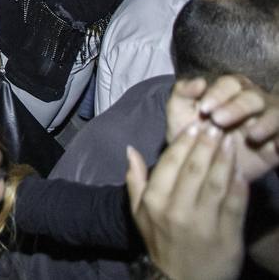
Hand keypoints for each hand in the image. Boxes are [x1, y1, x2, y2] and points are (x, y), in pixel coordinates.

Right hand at [127, 125, 246, 279]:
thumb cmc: (161, 242)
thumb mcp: (139, 213)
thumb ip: (135, 180)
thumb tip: (129, 150)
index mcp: (154, 202)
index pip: (170, 163)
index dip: (184, 142)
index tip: (195, 126)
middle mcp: (177, 210)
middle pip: (195, 168)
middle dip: (207, 144)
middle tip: (216, 126)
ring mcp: (203, 223)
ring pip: (216, 182)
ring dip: (225, 158)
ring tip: (230, 140)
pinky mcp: (227, 235)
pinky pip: (235, 203)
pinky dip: (239, 184)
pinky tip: (240, 168)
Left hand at [166, 75, 278, 183]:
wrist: (200, 167)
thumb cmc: (190, 133)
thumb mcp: (179, 112)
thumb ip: (182, 93)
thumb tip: (199, 82)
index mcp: (229, 92)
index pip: (230, 84)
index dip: (219, 94)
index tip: (204, 109)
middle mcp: (251, 104)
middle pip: (253, 97)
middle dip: (238, 107)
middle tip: (219, 120)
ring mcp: (267, 123)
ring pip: (276, 114)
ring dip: (267, 122)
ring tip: (251, 135)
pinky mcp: (276, 146)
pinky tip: (276, 147)